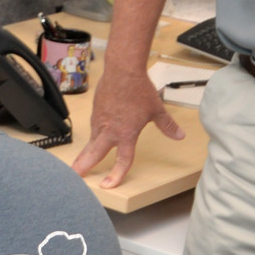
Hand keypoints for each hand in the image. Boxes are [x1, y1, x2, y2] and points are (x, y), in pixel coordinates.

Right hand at [71, 68, 183, 187]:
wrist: (123, 70)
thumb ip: (167, 125)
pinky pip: (92, 127)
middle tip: (74, 176)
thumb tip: (179, 135)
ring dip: (86, 152)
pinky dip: (92, 134)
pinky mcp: (95, 110)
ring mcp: (100, 120)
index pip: (122, 160)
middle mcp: (110, 130)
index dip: (116, 175)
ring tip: (80, 161)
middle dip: (83, 166)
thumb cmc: (139, 89)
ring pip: (91, 140)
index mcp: (126, 134)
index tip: (108, 184)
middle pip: (94, 154)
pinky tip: (95, 134)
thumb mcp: (157, 110)